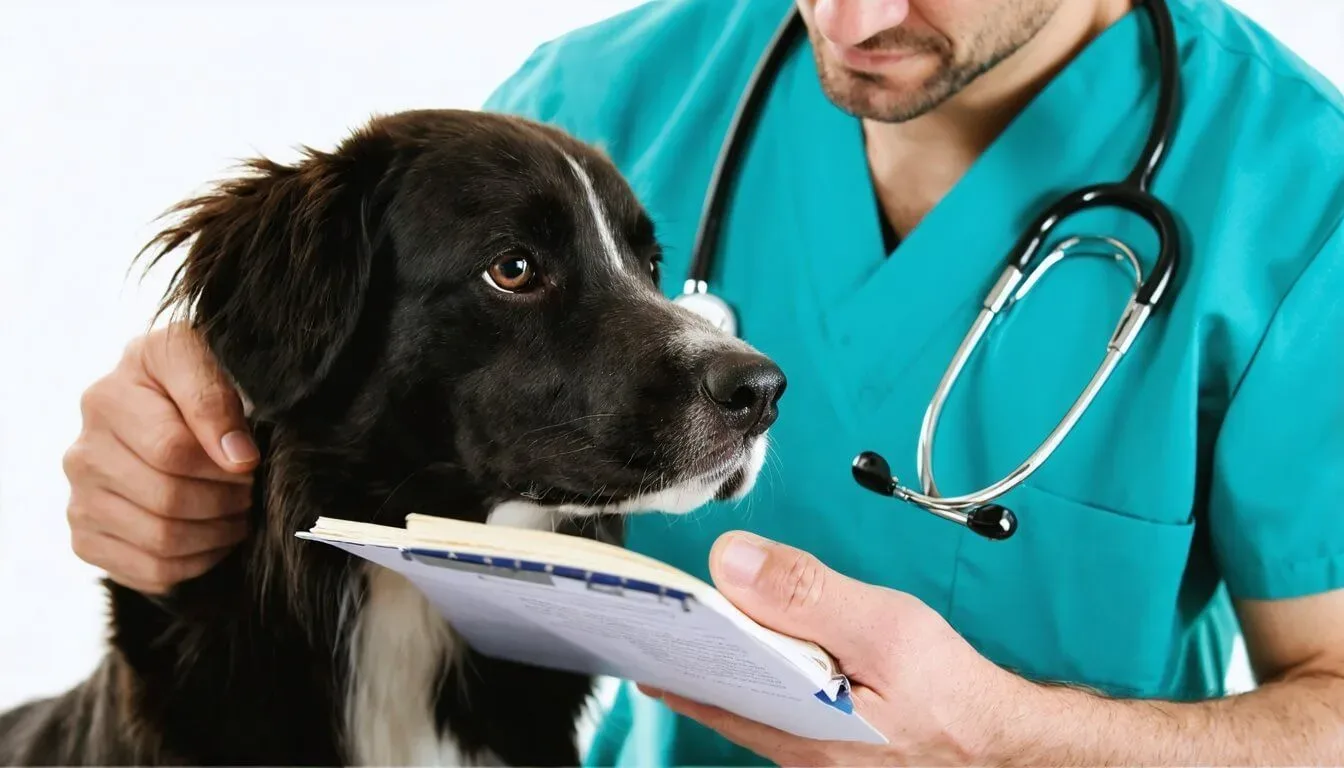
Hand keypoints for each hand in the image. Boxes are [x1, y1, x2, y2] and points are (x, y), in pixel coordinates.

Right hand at [64, 324, 256, 593]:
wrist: (163, 410)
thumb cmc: (187, 382)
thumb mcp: (199, 359)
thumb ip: (214, 398)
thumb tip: (237, 458)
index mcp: (106, 400)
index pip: (172, 451)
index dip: (224, 465)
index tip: (250, 462)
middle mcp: (82, 453)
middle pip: (168, 499)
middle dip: (226, 501)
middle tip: (248, 493)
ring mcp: (80, 500)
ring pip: (161, 540)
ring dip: (217, 534)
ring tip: (236, 514)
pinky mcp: (88, 539)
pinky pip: (150, 571)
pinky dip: (196, 562)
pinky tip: (212, 538)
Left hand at [638, 531, 1025, 765]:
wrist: (1001, 744)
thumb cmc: (952, 694)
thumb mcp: (885, 631)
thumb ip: (808, 595)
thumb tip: (733, 562)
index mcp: (797, 727)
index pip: (706, 687)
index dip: (670, 650)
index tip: (638, 614)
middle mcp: (794, 750)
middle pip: (717, 699)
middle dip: (681, 661)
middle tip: (647, 620)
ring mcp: (808, 751)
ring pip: (741, 706)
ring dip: (711, 668)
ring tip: (681, 624)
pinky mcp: (827, 742)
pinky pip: (770, 708)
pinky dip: (750, 676)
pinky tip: (748, 649)